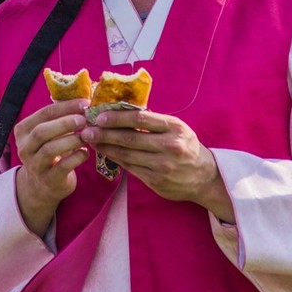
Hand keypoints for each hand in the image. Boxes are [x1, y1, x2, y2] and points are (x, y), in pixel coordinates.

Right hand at [14, 99, 90, 235]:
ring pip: (50, 149)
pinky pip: (62, 167)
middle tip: (85, 119)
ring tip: (87, 136)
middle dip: (65, 123)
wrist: (44, 185)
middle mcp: (24, 147)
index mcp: (24, 130)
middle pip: (42, 131)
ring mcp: (34, 165)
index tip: (85, 103)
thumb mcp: (50, 133)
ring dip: (71, 140)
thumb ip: (60, 117)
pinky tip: (86, 152)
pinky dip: (76, 157)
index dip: (65, 106)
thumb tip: (85, 98)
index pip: (44, 113)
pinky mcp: (48, 180)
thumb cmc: (51, 151)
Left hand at [78, 110, 233, 220]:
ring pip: (127, 154)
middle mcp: (169, 145)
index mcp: (174, 127)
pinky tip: (105, 153)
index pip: (141, 118)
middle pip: (130, 137)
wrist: (204, 176)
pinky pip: (130, 168)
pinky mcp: (156, 181)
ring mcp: (162, 165)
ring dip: (106, 147)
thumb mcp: (177, 128)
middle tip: (87, 129)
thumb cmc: (186, 146)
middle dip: (105, 133)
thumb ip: (154, 122)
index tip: (100, 116)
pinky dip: (116, 159)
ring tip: (91, 140)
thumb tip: (123, 110)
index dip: (118, 117)